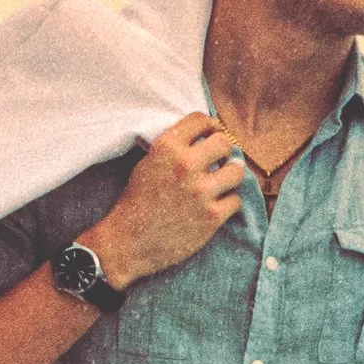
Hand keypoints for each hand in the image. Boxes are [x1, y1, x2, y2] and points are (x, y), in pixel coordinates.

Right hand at [83, 113, 245, 287]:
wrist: (126, 243)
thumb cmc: (135, 204)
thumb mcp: (147, 164)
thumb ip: (173, 148)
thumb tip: (202, 138)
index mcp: (167, 147)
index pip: (201, 120)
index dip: (211, 127)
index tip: (212, 135)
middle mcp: (185, 165)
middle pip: (225, 143)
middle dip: (224, 151)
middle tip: (220, 161)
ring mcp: (200, 192)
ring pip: (237, 171)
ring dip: (230, 176)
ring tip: (222, 183)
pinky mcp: (211, 217)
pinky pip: (235, 200)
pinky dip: (227, 204)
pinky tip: (215, 206)